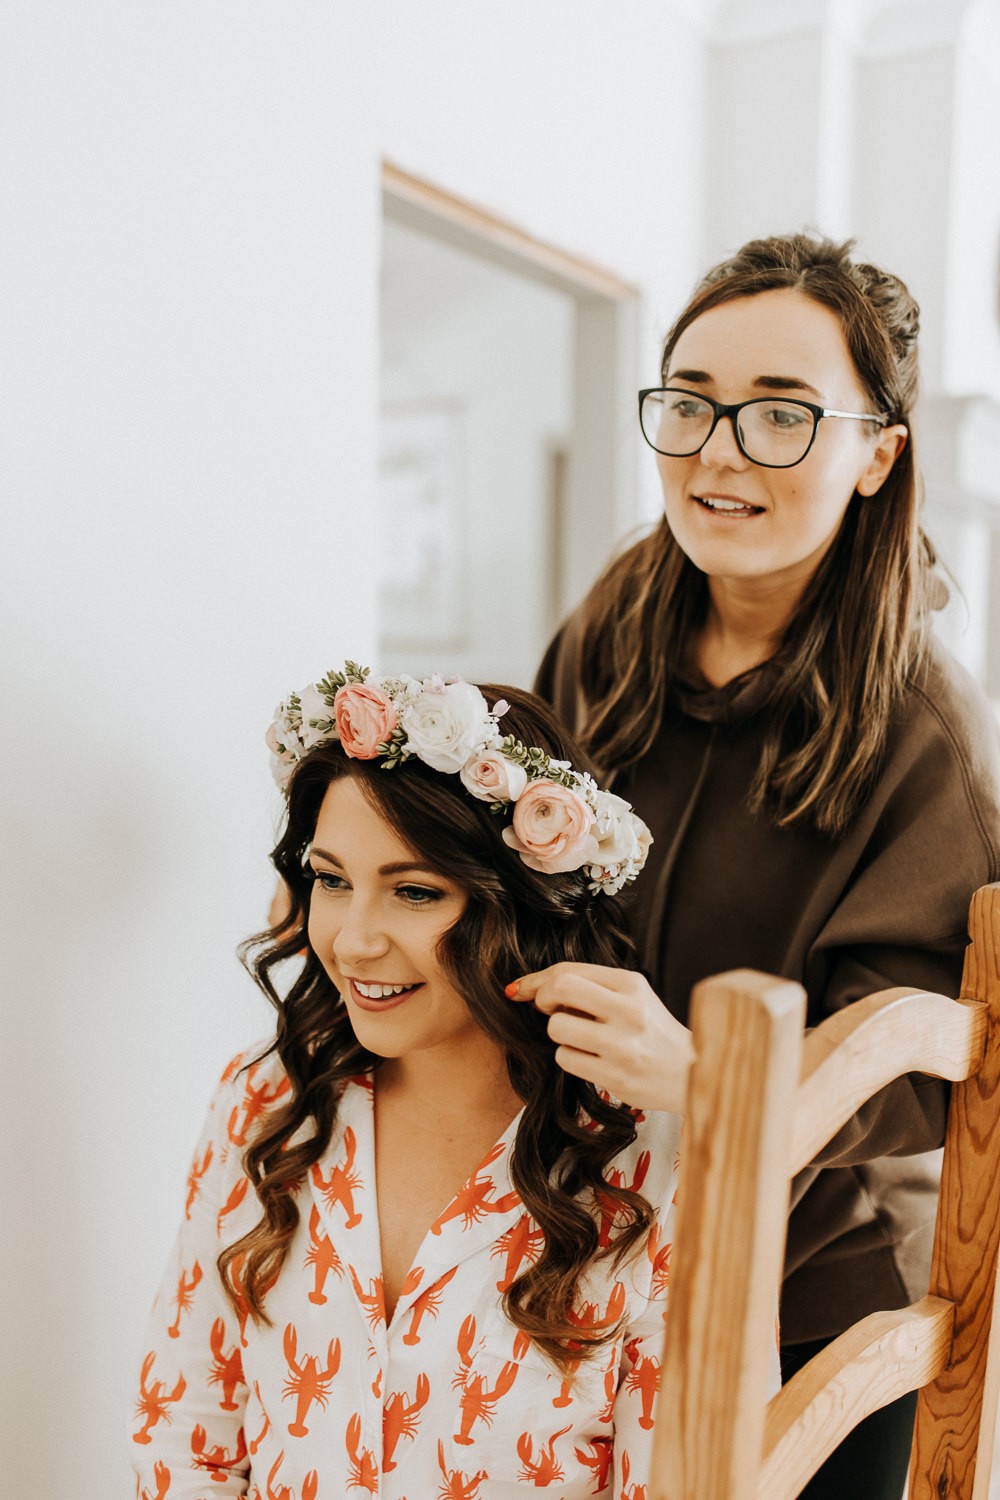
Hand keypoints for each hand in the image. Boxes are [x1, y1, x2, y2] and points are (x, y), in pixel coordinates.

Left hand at [506, 963, 692, 1113]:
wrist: (691, 1073)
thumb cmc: (652, 1031)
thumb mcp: (632, 997)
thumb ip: (591, 987)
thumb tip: (528, 988)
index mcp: (631, 984)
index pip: (569, 970)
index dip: (537, 979)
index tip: (522, 989)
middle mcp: (628, 1010)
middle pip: (559, 988)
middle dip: (541, 998)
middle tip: (548, 1009)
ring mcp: (622, 1045)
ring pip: (557, 1028)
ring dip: (558, 1033)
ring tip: (578, 1037)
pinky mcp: (616, 1076)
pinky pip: (566, 1059)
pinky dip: (569, 1057)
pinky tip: (589, 1058)